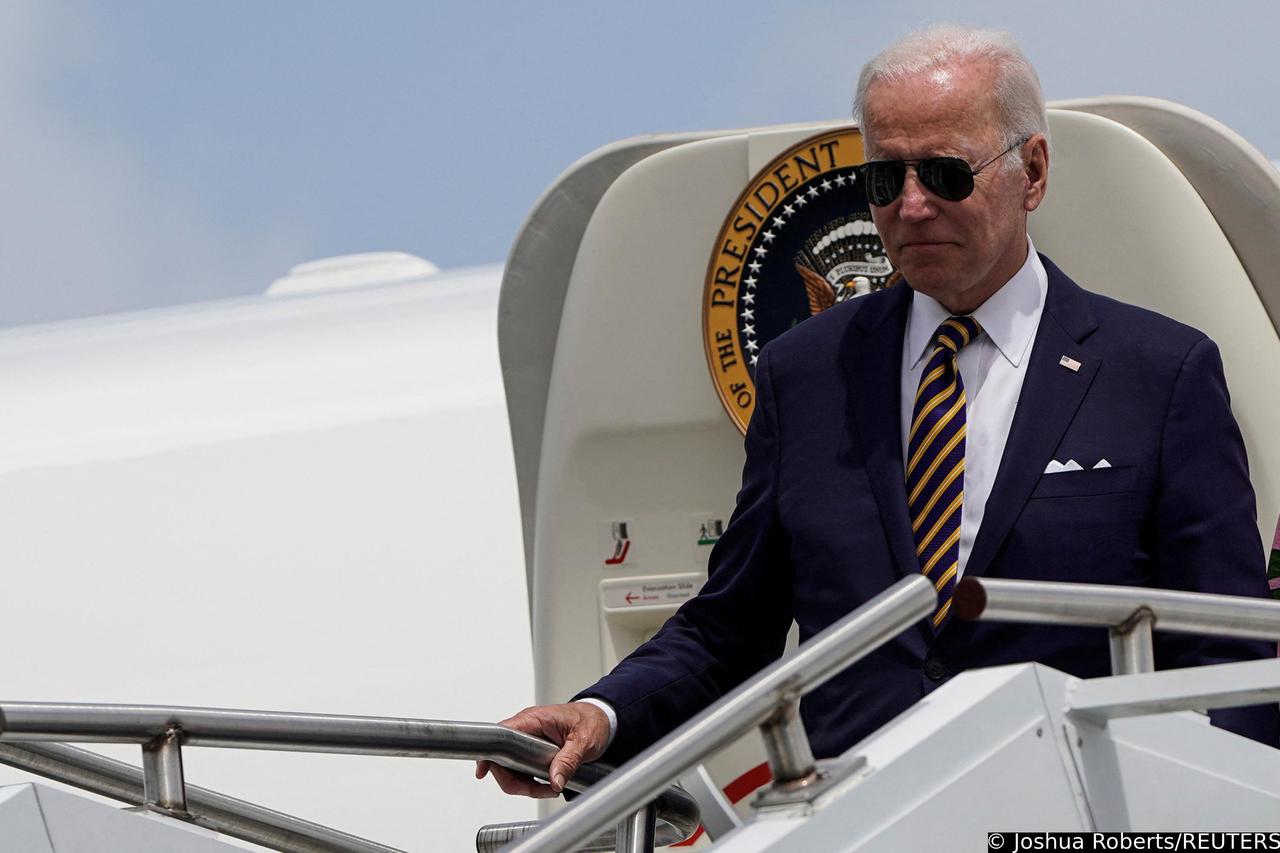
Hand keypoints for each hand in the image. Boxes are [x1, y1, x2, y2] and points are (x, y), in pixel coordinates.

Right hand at [474, 701, 610, 797]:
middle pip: (503, 758)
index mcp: (534, 719)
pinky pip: (522, 768)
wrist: (602, 719)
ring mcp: (528, 739)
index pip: (501, 735)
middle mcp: (527, 728)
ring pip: (511, 767)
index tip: (484, 772)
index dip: (490, 754)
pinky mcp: (533, 749)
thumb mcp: (583, 742)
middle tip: (539, 790)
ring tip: (549, 788)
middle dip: (516, 780)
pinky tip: (546, 784)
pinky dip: (530, 781)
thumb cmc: (591, 722)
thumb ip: (568, 761)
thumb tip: (555, 780)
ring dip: (525, 784)